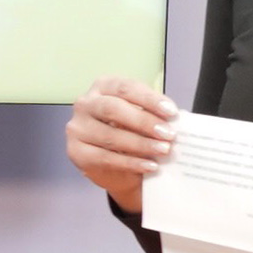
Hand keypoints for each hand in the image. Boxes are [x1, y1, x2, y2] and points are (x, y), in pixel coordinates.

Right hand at [65, 74, 180, 210]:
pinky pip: (106, 158)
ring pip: (110, 135)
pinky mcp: (76, 152)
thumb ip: (153, 114)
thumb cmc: (130, 133)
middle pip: (113, 109)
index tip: (171, 112)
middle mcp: (85, 104)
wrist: (116, 165)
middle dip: (143, 122)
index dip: (149, 99)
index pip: (125, 88)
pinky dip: (131, 163)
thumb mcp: (141, 118)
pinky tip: (150, 165)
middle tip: (168, 134)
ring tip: (163, 150)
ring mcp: (77, 128)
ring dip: (141, 144)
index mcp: (102, 87)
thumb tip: (175, 119)